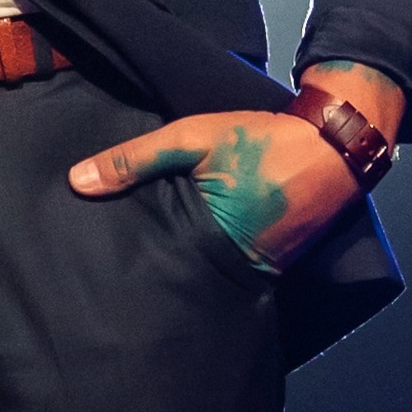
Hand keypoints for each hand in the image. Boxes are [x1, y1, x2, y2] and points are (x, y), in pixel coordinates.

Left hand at [67, 73, 395, 270]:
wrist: (335, 145)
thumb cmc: (262, 140)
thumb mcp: (193, 137)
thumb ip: (135, 159)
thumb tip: (76, 182)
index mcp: (211, 243)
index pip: (153, 262)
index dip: (126, 260)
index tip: (92, 261)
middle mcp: (233, 268)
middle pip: (173, 274)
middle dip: (146, 269)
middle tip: (104, 265)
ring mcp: (254, 269)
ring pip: (198, 272)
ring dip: (174, 262)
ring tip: (134, 258)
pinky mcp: (267, 263)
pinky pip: (223, 265)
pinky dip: (202, 255)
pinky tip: (180, 245)